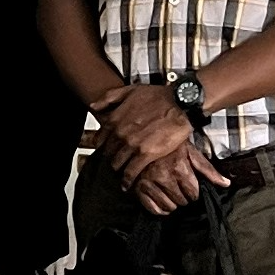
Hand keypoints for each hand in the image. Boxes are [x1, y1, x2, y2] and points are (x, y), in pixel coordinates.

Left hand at [100, 84, 229, 212]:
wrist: (180, 104)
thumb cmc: (158, 95)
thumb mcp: (129, 90)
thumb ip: (109, 98)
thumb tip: (93, 106)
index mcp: (115, 119)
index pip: (100, 139)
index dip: (103, 146)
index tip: (106, 150)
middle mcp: (120, 133)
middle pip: (108, 152)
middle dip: (110, 158)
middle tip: (115, 162)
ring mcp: (132, 145)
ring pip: (117, 163)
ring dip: (118, 169)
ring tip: (121, 173)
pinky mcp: (146, 154)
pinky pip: (131, 171)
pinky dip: (127, 180)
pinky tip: (126, 185)